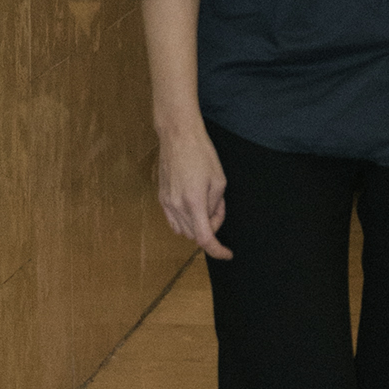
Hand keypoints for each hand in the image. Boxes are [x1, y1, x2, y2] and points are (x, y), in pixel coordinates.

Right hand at [155, 112, 231, 257]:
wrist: (178, 135)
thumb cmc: (201, 153)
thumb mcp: (219, 180)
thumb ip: (216, 206)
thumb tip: (211, 217)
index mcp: (194, 202)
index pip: (205, 239)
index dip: (217, 251)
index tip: (227, 253)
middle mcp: (177, 206)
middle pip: (194, 235)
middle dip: (210, 228)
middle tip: (217, 207)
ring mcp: (167, 202)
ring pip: (183, 230)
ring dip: (197, 225)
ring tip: (206, 202)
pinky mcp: (161, 197)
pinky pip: (173, 221)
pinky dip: (185, 221)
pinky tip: (193, 206)